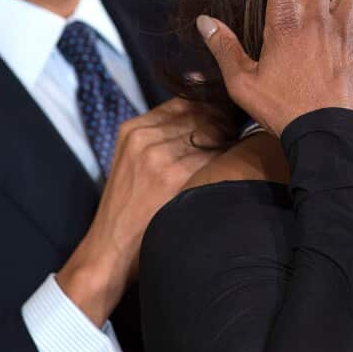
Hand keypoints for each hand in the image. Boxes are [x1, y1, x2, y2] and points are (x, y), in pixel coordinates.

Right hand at [57, 97, 226, 326]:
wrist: (110, 250)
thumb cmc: (128, 208)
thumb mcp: (134, 161)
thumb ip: (161, 135)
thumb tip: (206, 111)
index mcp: (133, 128)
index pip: (186, 101)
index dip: (213, 108)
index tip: (230, 117)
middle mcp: (144, 136)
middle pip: (202, 113)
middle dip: (226, 121)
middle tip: (243, 135)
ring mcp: (159, 155)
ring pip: (212, 131)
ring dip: (232, 139)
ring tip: (241, 153)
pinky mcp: (173, 177)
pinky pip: (215, 155)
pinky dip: (229, 159)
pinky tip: (233, 171)